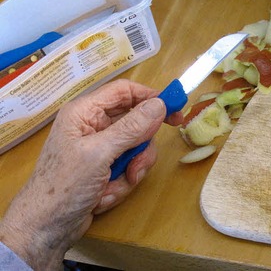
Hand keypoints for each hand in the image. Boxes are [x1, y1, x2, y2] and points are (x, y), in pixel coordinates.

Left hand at [0, 79, 181, 269]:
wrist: (46, 227)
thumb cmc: (65, 185)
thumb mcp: (100, 153)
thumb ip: (132, 127)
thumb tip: (160, 104)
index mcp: (85, 112)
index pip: (125, 92)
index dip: (151, 98)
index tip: (176, 111)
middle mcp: (92, 126)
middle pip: (135, 123)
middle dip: (139, 149)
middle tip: (137, 166)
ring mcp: (99, 149)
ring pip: (135, 149)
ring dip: (131, 171)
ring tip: (113, 186)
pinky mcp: (103, 169)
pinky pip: (128, 168)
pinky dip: (121, 184)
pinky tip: (103, 196)